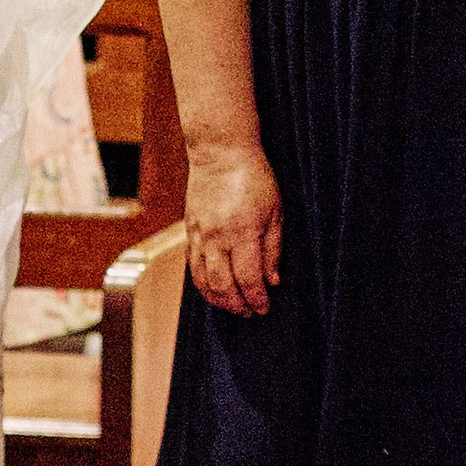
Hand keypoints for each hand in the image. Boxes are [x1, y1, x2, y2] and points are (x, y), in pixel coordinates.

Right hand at [186, 144, 282, 316]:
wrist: (220, 152)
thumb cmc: (255, 178)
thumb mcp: (276, 211)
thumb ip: (274, 249)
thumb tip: (272, 281)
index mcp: (243, 231)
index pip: (249, 278)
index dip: (257, 298)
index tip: (264, 309)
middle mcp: (218, 237)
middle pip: (224, 285)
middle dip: (238, 305)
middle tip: (250, 313)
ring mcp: (199, 235)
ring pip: (203, 281)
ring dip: (218, 300)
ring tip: (233, 307)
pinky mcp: (189, 231)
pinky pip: (192, 267)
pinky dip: (202, 284)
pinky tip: (213, 290)